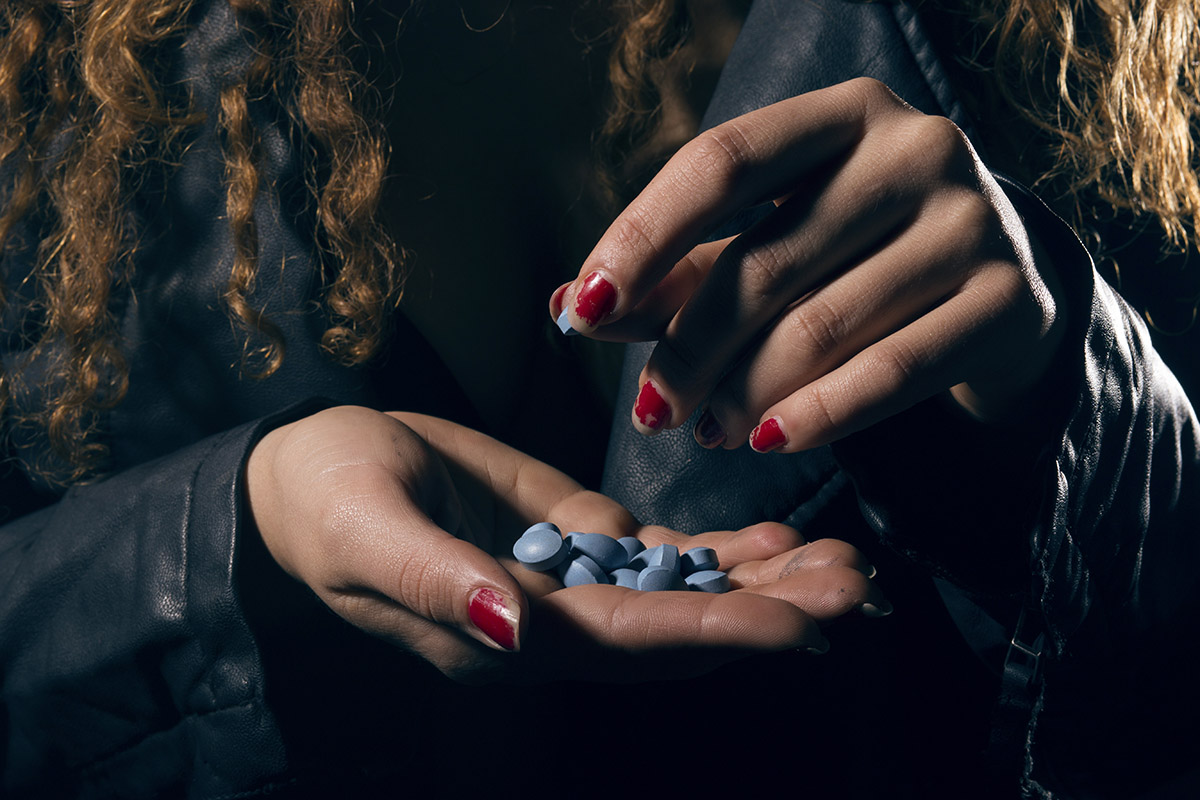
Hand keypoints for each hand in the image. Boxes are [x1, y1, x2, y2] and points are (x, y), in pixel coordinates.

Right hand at [245, 406, 884, 682]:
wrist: (313, 477)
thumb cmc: (327, 501)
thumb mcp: (367, 533)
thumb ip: (437, 584)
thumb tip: (512, 627)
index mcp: (504, 636)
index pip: (625, 644)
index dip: (712, 636)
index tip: (796, 626)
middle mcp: (550, 626)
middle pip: (676, 631)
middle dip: (767, 614)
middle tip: (854, 586)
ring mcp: (567, 584)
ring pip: (679, 597)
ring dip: (762, 584)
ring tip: (842, 562)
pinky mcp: (571, 542)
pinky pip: (656, 559)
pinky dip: (719, 555)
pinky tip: (776, 540)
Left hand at [552, 77, 1067, 450]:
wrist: (1001, 290)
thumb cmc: (859, 259)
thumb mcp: (770, 244)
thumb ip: (676, 274)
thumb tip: (566, 309)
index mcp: (843, 114)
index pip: (720, 164)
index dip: (641, 238)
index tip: (581, 313)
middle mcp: (915, 147)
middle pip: (762, 260)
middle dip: (688, 349)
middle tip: (651, 411)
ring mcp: (973, 220)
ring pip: (820, 327)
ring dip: (742, 393)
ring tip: (706, 430)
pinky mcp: (1010, 299)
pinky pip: (891, 372)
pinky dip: (816, 416)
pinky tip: (763, 441)